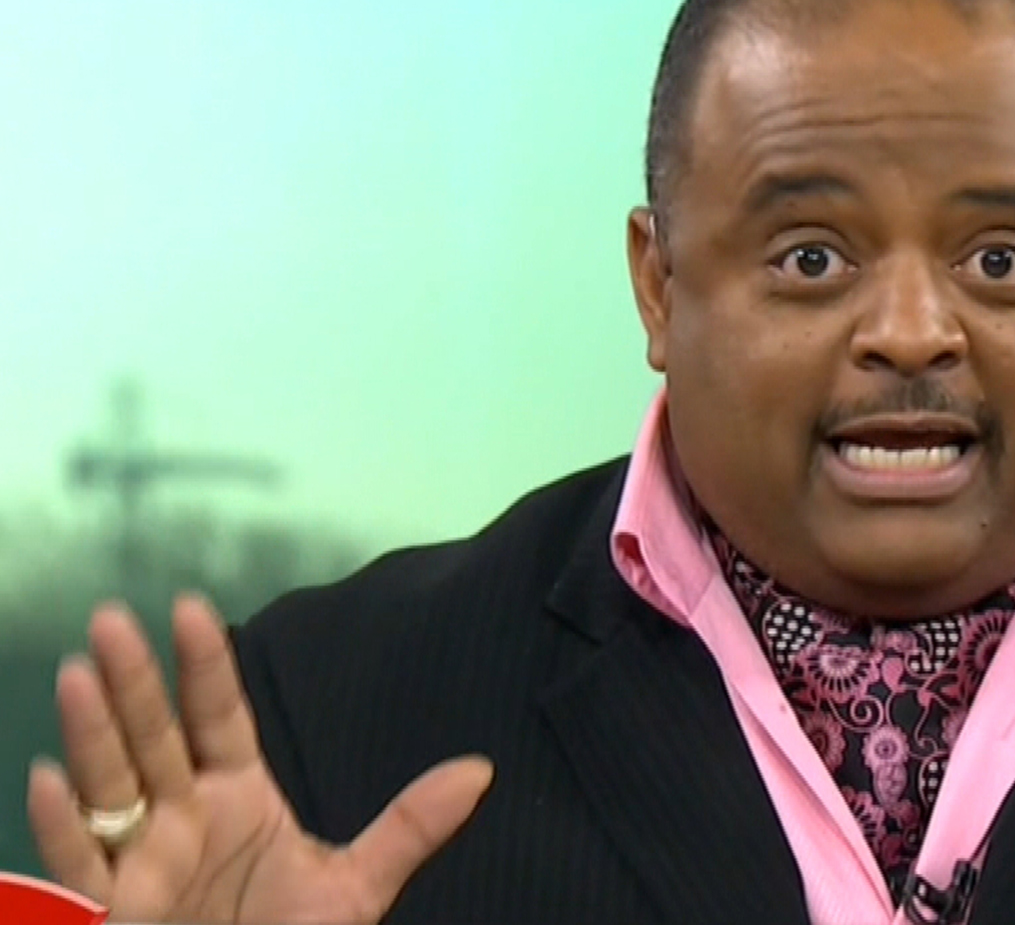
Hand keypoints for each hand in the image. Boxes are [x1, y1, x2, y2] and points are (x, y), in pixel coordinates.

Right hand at [24, 595, 492, 923]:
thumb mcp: (357, 889)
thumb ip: (410, 828)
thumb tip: (481, 771)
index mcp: (235, 798)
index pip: (217, 717)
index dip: (205, 666)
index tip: (190, 606)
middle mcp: (178, 817)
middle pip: (152, 737)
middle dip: (132, 681)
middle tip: (114, 617)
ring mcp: (139, 861)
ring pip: (106, 786)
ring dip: (90, 733)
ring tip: (79, 674)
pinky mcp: (108, 910)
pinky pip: (77, 866)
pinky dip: (59, 825)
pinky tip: (48, 779)